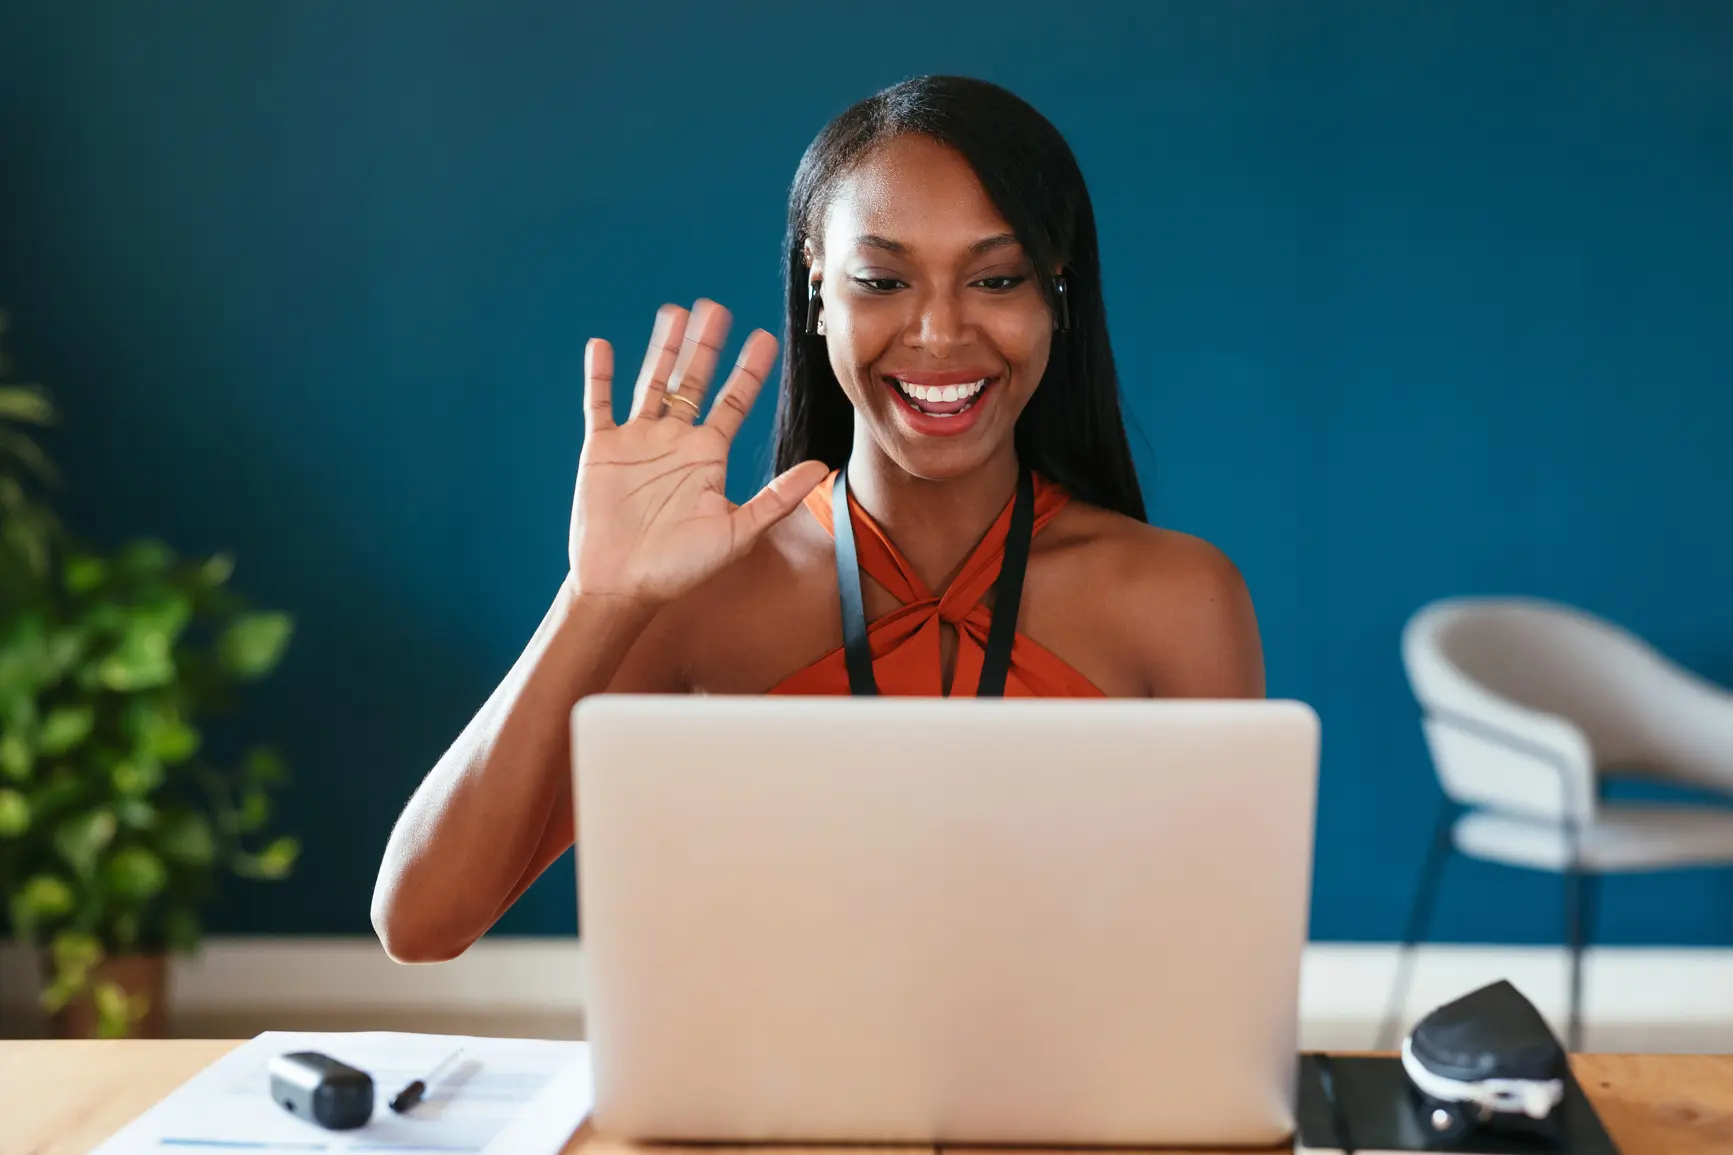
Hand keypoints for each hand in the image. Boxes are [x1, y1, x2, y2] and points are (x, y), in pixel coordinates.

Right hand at [567, 299, 828, 606]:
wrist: (624, 587)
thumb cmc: (681, 568)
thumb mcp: (736, 532)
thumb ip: (777, 498)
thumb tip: (820, 468)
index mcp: (708, 456)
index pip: (733, 401)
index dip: (749, 370)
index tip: (765, 337)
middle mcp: (675, 441)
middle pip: (694, 381)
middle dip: (705, 345)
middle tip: (716, 308)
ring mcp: (638, 441)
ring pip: (652, 383)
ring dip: (662, 349)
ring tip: (674, 313)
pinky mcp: (602, 449)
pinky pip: (599, 404)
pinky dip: (600, 376)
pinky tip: (603, 346)